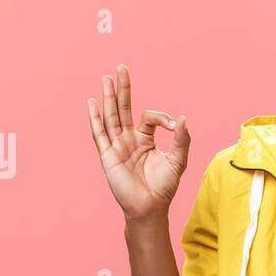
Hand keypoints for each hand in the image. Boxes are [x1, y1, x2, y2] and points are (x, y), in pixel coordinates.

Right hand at [87, 64, 190, 220]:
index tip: (175, 126)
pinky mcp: (108, 156)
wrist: (150, 208)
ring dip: (109, 97)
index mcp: (145, 139)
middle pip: (124, 108)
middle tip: (122, 67)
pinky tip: (92, 103)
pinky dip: (95, 119)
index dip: (163, 117)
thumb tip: (183, 119)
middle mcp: (129, 139)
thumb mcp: (177, 161)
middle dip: (123, 89)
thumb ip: (182, 140)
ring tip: (107, 78)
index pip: (149, 117)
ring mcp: (117, 146)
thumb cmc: (163, 187)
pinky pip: (100, 135)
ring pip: (111, 117)